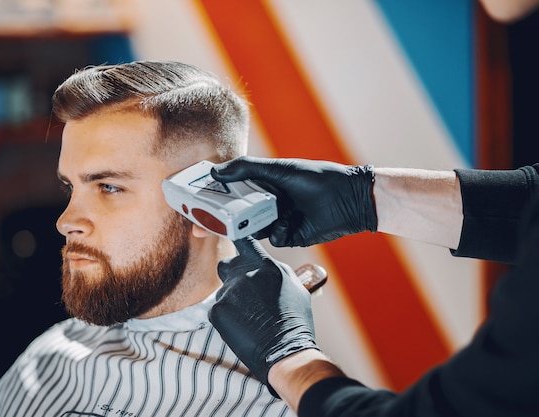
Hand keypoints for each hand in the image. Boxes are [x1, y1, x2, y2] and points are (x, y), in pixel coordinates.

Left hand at [209, 237, 318, 392]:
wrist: (285, 352)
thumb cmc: (294, 323)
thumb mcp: (295, 288)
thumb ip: (277, 272)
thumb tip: (267, 266)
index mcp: (266, 265)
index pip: (245, 241)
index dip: (239, 244)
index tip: (237, 250)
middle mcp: (245, 273)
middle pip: (227, 265)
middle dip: (232, 276)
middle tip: (244, 294)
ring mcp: (229, 291)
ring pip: (223, 291)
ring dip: (231, 302)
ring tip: (249, 319)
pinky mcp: (217, 310)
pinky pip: (217, 309)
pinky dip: (225, 318)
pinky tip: (241, 328)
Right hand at [211, 156, 376, 246]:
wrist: (346, 199)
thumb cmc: (313, 177)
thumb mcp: (278, 170)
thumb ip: (245, 169)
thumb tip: (215, 172)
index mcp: (261, 184)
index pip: (229, 192)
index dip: (211, 199)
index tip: (192, 203)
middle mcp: (266, 203)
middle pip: (235, 214)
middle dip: (218, 221)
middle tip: (198, 228)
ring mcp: (276, 220)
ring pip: (251, 229)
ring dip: (247, 228)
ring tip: (243, 225)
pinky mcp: (288, 236)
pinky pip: (274, 239)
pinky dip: (278, 232)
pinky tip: (290, 223)